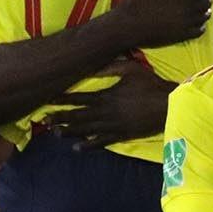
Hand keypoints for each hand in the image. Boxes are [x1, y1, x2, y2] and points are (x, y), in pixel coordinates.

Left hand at [49, 58, 173, 148]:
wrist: (168, 105)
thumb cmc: (151, 84)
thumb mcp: (131, 69)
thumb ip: (110, 67)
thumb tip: (94, 62)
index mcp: (106, 96)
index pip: (78, 98)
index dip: (62, 99)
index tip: (48, 100)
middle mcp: (105, 112)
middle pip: (78, 116)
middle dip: (60, 118)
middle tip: (44, 120)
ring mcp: (112, 126)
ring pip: (86, 130)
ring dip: (70, 131)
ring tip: (55, 134)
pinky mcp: (121, 135)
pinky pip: (101, 142)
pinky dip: (88, 145)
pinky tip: (77, 148)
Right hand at [111, 0, 209, 48]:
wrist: (128, 24)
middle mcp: (188, 9)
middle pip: (207, 3)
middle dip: (204, 0)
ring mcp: (186, 24)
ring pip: (205, 17)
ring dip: (203, 12)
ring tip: (196, 10)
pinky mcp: (182, 36)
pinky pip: (199, 31)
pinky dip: (199, 26)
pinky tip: (193, 23)